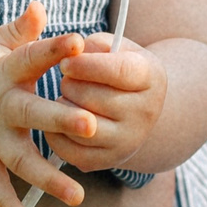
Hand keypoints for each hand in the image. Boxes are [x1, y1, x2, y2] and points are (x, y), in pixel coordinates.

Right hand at [0, 3, 94, 206]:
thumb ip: (18, 31)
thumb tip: (41, 5)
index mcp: (2, 71)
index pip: (30, 57)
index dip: (53, 49)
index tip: (78, 41)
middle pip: (31, 113)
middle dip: (60, 120)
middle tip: (90, 126)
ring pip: (19, 158)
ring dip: (47, 178)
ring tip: (76, 196)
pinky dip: (4, 202)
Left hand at [51, 39, 167, 170]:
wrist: (136, 108)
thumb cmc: (119, 70)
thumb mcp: (116, 48)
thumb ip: (96, 45)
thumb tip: (73, 56)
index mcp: (151, 78)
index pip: (119, 71)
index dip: (87, 66)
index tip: (64, 62)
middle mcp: (145, 113)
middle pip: (94, 99)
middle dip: (71, 86)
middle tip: (68, 81)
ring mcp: (129, 141)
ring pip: (81, 127)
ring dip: (63, 110)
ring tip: (67, 99)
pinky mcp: (109, 161)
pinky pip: (71, 152)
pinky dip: (56, 135)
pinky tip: (59, 120)